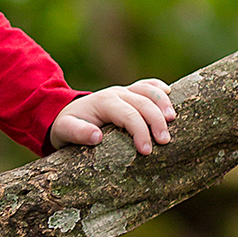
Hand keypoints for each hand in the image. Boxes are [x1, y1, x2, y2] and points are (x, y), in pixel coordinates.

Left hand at [48, 79, 174, 155]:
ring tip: (173, 121)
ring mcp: (124, 91)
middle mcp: (116, 93)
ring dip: (163, 104)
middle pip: (143, 103)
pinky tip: (172, 96)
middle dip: (156, 122)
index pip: (128, 115)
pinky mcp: (129, 93)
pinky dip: (160, 89)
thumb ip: (77, 133)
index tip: (146, 151)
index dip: (140, 131)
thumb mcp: (64, 131)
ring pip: (149, 91)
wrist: (65, 114)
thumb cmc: (67, 126)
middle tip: (164, 142)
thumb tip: (97, 136)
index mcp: (103, 102)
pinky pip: (147, 85)